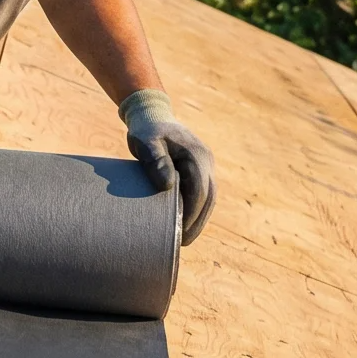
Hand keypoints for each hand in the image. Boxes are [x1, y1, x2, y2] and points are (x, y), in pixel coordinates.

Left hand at [120, 89, 215, 245]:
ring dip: (200, 218)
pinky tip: (186, 222)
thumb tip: (168, 185)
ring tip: (185, 238)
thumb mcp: (147, 142)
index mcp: (196, 156)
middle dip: (198, 222)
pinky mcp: (199, 167)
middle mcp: (206, 160)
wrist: (151, 114)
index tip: (181, 233)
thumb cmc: (146, 130)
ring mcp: (205, 164)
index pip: (200, 192)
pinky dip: (197, 209)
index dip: (192, 215)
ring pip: (209, 197)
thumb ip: (156, 161)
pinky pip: (204, 192)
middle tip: (184, 243)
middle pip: (209, 198)